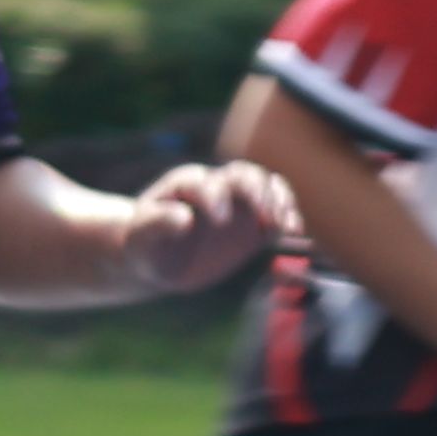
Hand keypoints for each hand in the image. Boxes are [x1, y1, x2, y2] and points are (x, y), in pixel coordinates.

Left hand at [114, 159, 298, 294]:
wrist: (159, 260)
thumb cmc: (146, 245)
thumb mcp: (143, 236)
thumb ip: (158, 224)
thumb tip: (184, 219)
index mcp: (185, 184)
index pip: (206, 182)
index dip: (214, 197)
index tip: (219, 221)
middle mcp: (217, 185)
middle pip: (244, 175)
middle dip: (257, 192)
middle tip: (265, 216)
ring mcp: (239, 202)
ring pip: (267, 185)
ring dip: (280, 201)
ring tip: (285, 227)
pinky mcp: (254, 221)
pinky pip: (278, 209)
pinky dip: (289, 217)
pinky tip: (294, 234)